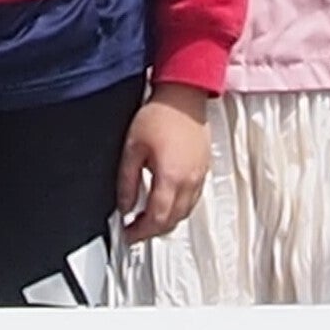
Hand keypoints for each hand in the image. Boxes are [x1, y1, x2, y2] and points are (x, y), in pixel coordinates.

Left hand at [118, 84, 216, 237]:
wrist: (183, 95)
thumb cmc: (160, 115)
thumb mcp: (132, 149)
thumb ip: (127, 182)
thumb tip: (125, 206)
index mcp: (171, 177)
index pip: (156, 218)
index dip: (140, 232)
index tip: (128, 234)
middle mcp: (189, 181)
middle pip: (173, 221)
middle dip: (153, 231)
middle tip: (136, 231)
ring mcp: (200, 175)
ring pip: (186, 212)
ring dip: (167, 221)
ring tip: (149, 219)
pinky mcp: (204, 168)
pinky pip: (194, 199)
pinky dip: (179, 208)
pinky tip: (167, 202)